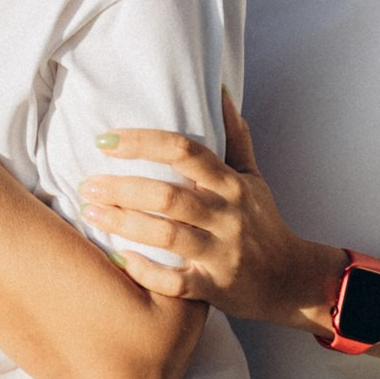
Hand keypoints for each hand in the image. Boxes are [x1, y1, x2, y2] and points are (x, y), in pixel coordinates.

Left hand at [79, 93, 343, 333]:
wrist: (292, 280)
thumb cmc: (263, 223)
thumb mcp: (252, 177)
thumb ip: (234, 136)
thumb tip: (218, 90)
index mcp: (232, 184)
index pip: (185, 152)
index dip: (143, 142)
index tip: (106, 140)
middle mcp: (227, 216)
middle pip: (169, 196)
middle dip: (123, 188)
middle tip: (87, 184)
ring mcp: (221, 253)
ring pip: (167, 236)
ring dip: (124, 224)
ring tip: (91, 213)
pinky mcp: (214, 288)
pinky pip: (175, 282)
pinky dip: (146, 271)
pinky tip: (119, 258)